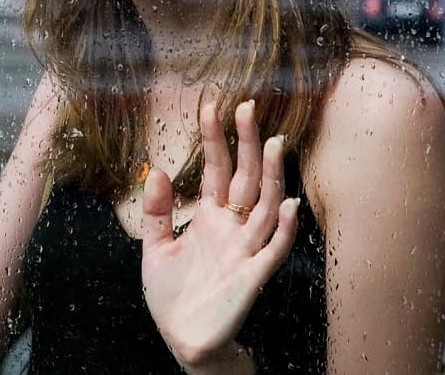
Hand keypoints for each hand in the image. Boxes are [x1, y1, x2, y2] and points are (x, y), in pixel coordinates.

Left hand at [140, 100, 299, 370]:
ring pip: (265, 206)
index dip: (214, 139)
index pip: (215, 169)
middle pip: (245, 177)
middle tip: (247, 106)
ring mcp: (245, 250)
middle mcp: (231, 227)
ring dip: (271, 176)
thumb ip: (155, 211)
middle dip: (246, 143)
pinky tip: (289, 206)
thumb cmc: (173, 294)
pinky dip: (284, 229)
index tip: (211, 106)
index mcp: (209, 217)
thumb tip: (154, 169)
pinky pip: (274, 250)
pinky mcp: (252, 276)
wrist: (183, 338)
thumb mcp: (155, 248)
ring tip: (273, 143)